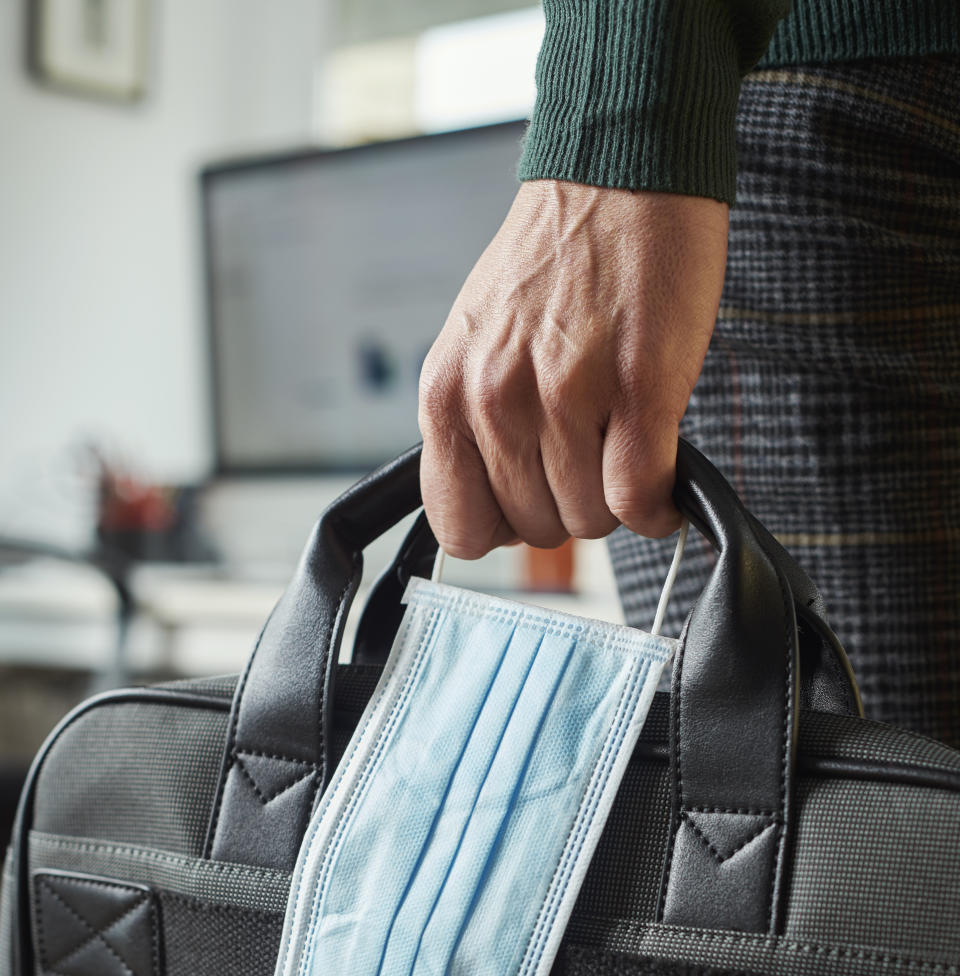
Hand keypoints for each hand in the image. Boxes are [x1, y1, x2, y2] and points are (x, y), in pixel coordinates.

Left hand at [418, 179, 728, 557]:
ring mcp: (564, 398)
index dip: (503, 525)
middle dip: (570, 504)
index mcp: (447, 392)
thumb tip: (500, 505)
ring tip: (625, 440)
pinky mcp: (637, 391)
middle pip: (536, 530)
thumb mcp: (478, 344)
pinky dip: (659, 506)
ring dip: (618, 497)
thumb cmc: (557, 261)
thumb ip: (476, 422)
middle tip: (592, 453)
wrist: (622, 175)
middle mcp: (494, 400)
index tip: (531, 499)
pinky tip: (663, 475)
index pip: (460, 526)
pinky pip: (640, 499)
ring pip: (592, 520)